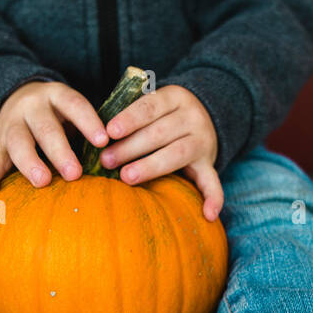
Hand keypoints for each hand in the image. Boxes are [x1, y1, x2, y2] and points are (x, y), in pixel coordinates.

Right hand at [0, 81, 107, 196]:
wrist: (15, 99)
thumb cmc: (57, 114)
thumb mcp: (70, 110)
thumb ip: (87, 128)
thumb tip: (116, 156)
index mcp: (55, 96)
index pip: (73, 104)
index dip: (87, 121)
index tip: (102, 141)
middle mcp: (32, 107)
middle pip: (45, 128)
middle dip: (60, 151)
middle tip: (75, 173)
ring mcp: (13, 125)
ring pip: (19, 142)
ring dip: (30, 162)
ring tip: (42, 181)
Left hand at [98, 84, 222, 220]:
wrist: (207, 115)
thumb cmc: (163, 115)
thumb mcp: (153, 106)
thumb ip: (132, 116)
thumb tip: (98, 136)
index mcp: (175, 97)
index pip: (150, 106)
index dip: (130, 118)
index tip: (110, 131)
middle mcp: (192, 117)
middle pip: (161, 132)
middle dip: (131, 147)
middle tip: (106, 160)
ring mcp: (203, 141)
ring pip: (178, 153)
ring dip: (151, 166)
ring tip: (126, 177)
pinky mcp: (210, 163)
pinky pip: (213, 181)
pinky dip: (214, 198)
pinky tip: (208, 215)